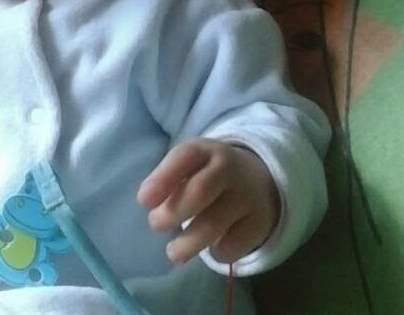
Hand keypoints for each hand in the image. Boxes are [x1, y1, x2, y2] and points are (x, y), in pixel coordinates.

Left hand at [137, 138, 279, 263]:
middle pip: (200, 190)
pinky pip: (233, 244)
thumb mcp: (190, 166)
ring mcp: (247, 195)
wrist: (259, 180)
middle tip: (156, 224)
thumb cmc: (209, 174)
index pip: (185, 157)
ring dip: (188, 243)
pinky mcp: (260, 222)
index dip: (162, 179)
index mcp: (205, 150)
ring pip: (214, 223)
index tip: (143, 201)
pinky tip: (211, 248)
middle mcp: (229, 169)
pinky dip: (217, 252)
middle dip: (173, 212)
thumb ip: (169, 181)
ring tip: (174, 252)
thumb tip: (149, 205)